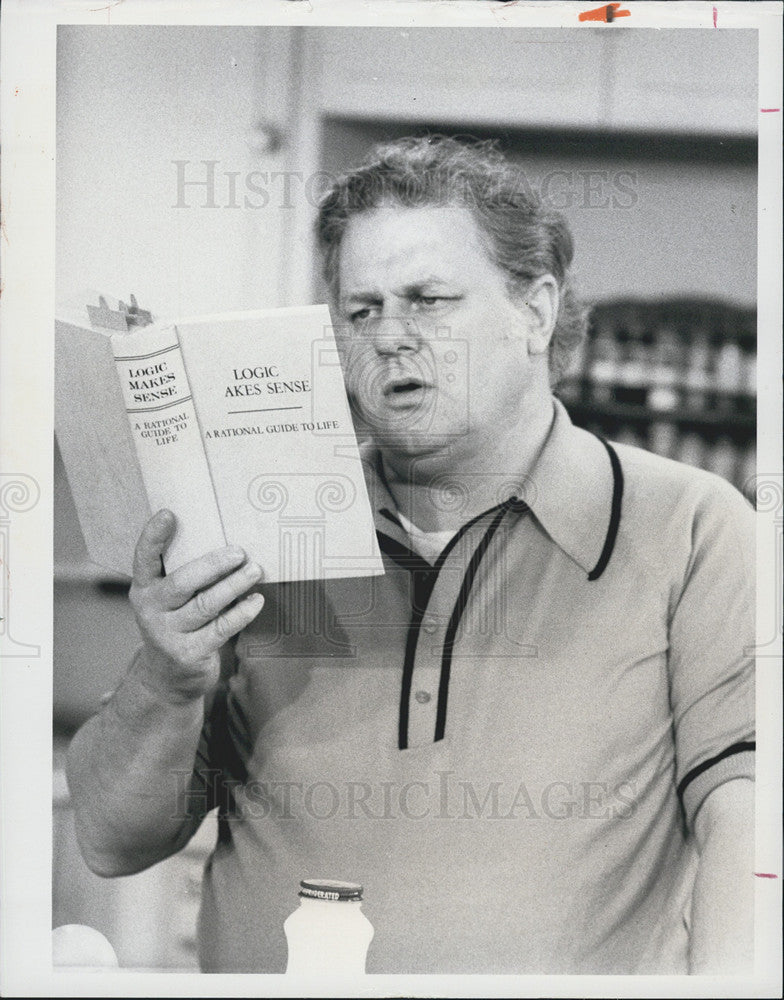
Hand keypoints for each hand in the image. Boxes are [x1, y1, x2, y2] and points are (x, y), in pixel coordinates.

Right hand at [128, 509, 264, 701]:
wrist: (167, 679)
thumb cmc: (176, 624)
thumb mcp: (169, 600)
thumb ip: (186, 575)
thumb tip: (227, 544)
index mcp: (144, 589)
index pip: (143, 559)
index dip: (153, 536)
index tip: (169, 514)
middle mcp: (151, 610)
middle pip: (182, 582)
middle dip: (212, 565)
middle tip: (239, 552)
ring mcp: (169, 634)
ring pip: (206, 605)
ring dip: (234, 585)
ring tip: (255, 570)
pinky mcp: (190, 654)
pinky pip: (221, 629)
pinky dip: (242, 613)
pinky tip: (257, 600)